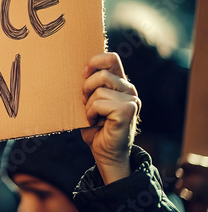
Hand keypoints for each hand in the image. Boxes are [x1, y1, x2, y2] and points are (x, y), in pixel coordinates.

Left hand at [81, 52, 140, 184]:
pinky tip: (96, 122)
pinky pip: (100, 103)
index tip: (83, 75)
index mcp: (120, 83)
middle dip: (86, 88)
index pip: (111, 58)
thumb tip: (79, 71)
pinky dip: (91, 113)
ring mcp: (131, 100)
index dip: (94, 62)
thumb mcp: (90, 101)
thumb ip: (89, 85)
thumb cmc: (95, 128)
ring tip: (93, 116)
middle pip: (102, 74)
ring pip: (99, 90)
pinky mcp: (127, 111)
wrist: (105, 153)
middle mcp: (129, 89)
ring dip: (88, 105)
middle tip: (86, 104)